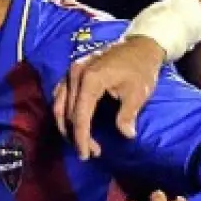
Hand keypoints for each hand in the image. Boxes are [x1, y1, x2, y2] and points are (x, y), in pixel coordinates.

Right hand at [54, 35, 165, 159]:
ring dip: (67, 126)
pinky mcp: (73, 71)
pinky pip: (61, 95)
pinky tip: (75, 124)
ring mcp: (72, 71)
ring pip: (59, 104)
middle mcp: (75, 73)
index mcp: (90, 79)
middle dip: (76, 136)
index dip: (81, 138)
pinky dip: (64, 111)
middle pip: (66, 112)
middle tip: (90, 152)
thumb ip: (128, 114)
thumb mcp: (138, 92)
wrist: (140, 45)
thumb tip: (126, 134)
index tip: (87, 155)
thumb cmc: (141, 68)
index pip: (80, 115)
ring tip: (82, 142)